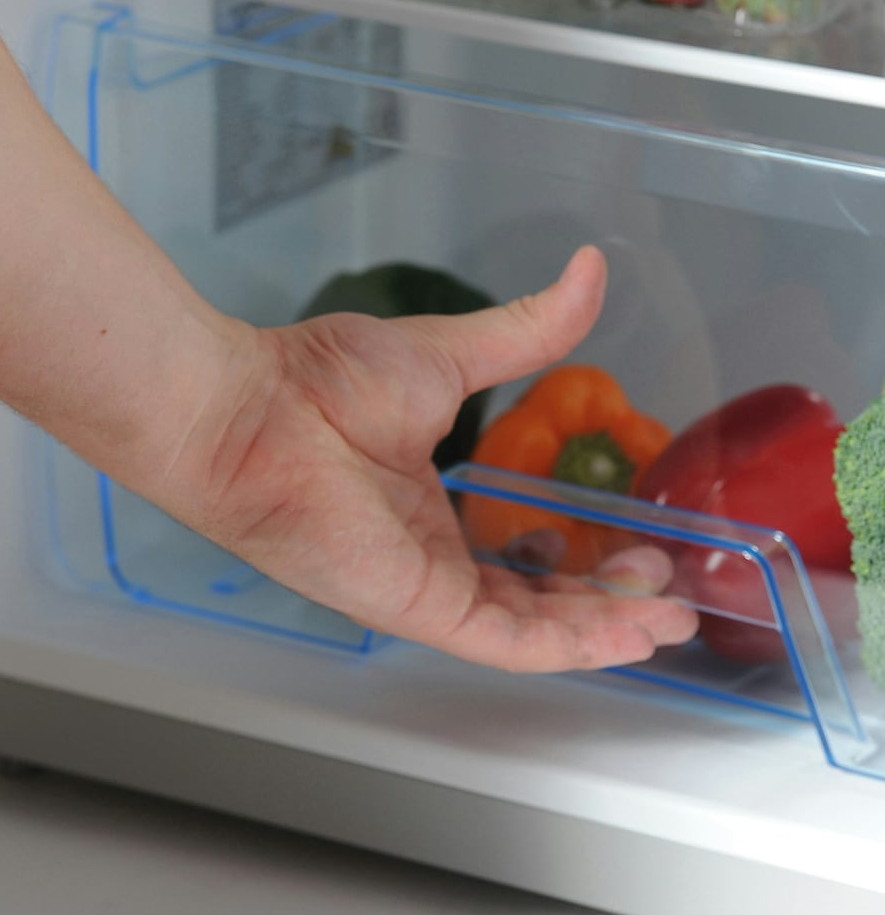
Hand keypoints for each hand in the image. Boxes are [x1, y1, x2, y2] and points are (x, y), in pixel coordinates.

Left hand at [172, 247, 697, 671]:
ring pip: (529, 632)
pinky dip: (570, 644)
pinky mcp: (415, 607)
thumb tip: (590, 271)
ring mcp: (423, 588)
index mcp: (428, 507)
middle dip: (605, 598)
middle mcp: (428, 556)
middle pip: (535, 598)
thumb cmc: (320, 383)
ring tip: (668, 614)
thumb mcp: (447, 357)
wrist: (245, 409)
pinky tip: (626, 633)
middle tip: (667, 583)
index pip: (519, 551)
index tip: (636, 538)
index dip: (582, 554)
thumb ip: (526, 332)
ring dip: (601, 627)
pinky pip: (506, 644)